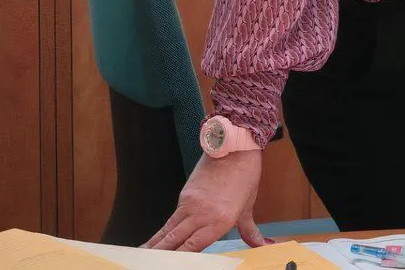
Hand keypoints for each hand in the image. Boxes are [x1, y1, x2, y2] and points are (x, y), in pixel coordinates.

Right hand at [143, 151, 264, 250]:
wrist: (236, 147)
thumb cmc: (244, 174)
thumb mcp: (248, 206)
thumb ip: (250, 230)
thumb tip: (261, 244)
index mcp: (220, 221)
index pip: (193, 247)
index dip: (180, 258)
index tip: (170, 264)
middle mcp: (202, 214)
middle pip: (175, 240)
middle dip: (160, 253)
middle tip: (148, 262)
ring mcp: (191, 204)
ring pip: (169, 229)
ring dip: (156, 243)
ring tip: (144, 254)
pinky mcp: (185, 194)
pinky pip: (172, 216)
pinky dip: (163, 229)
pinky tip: (156, 238)